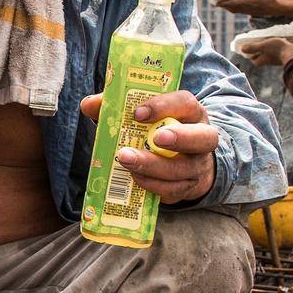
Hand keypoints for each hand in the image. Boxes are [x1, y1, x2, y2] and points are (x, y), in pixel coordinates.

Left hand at [80, 91, 218, 203]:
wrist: (181, 162)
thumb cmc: (155, 131)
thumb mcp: (141, 116)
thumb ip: (116, 108)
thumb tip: (88, 105)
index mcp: (190, 112)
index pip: (185, 103)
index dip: (164, 106)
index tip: (138, 113)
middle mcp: (202, 137)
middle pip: (204, 137)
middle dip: (180, 138)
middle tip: (155, 139)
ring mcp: (197, 165)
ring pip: (184, 168)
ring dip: (154, 166)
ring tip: (127, 160)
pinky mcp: (188, 186)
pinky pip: (174, 189)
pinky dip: (152, 185)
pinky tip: (134, 178)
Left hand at [218, 0, 292, 19]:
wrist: (279, 8)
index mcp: (248, 2)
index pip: (232, 4)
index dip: (223, 4)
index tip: (216, 3)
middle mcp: (247, 8)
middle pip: (232, 9)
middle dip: (224, 6)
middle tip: (218, 2)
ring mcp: (250, 11)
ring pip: (236, 11)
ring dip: (230, 8)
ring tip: (225, 3)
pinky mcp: (253, 12)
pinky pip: (241, 11)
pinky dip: (236, 9)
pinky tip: (237, 4)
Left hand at [237, 37, 292, 67]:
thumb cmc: (277, 49)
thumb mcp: (263, 46)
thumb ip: (253, 47)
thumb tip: (242, 49)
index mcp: (263, 60)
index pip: (254, 60)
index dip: (251, 55)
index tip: (249, 48)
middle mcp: (269, 61)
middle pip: (261, 57)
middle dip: (259, 50)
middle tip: (258, 42)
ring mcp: (277, 59)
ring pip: (270, 53)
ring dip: (268, 48)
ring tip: (267, 39)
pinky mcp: (284, 55)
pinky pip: (277, 51)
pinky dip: (276, 46)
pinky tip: (277, 40)